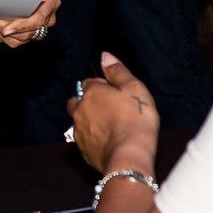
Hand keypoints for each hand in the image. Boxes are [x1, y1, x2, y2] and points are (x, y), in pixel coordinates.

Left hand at [0, 0, 60, 47]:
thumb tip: (4, 2)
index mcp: (50, 0)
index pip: (39, 19)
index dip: (22, 26)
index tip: (6, 29)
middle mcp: (46, 17)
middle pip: (27, 32)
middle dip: (3, 27)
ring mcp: (37, 26)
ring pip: (19, 39)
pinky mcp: (26, 32)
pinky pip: (13, 40)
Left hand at [68, 52, 159, 172]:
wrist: (129, 156)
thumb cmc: (135, 119)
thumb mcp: (133, 88)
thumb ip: (117, 71)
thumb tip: (105, 56)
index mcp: (90, 93)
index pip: (88, 82)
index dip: (102, 86)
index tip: (116, 93)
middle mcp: (79, 111)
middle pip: (77, 101)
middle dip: (88, 101)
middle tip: (109, 108)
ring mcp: (79, 132)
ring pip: (79, 121)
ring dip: (89, 120)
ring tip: (110, 126)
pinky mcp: (83, 151)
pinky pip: (85, 140)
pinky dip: (93, 138)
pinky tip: (108, 142)